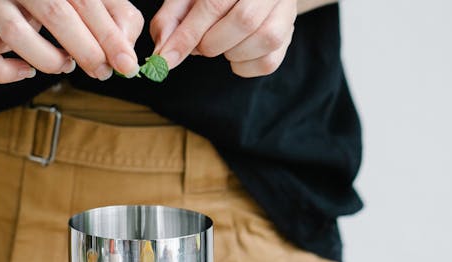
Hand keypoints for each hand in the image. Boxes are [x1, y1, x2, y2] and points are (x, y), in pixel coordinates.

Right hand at [0, 0, 143, 83]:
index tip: (126, 64)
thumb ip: (117, 19)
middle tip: (101, 72)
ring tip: (65, 65)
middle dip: (85, 49)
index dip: (109, 36)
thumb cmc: (60, 2)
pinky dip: (5, 72)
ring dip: (48, 59)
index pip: (86, 1)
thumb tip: (126, 54)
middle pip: (54, 12)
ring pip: (14, 34)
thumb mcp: (94, 2)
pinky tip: (27, 71)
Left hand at [152, 0, 296, 77]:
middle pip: (244, 21)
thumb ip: (170, 20)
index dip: (187, 35)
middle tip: (200, 45)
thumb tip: (162, 54)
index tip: (166, 59)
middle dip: (212, 43)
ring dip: (230, 53)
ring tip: (220, 43)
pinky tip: (234, 52)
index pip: (213, 4)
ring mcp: (284, 10)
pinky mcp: (288, 34)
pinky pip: (269, 62)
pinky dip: (244, 66)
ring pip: (264, 40)